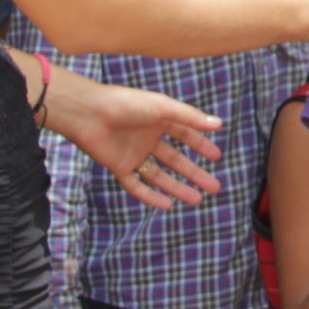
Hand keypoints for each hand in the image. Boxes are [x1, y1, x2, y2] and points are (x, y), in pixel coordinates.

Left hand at [47, 67, 224, 207]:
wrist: (89, 113)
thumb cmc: (127, 103)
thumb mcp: (163, 107)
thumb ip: (190, 117)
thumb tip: (219, 124)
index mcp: (159, 121)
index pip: (186, 135)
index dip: (201, 146)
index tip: (217, 157)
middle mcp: (147, 139)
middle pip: (176, 160)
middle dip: (195, 173)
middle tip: (215, 186)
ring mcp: (133, 154)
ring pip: (160, 176)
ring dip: (178, 188)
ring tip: (197, 200)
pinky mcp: (119, 167)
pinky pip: (136, 185)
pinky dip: (150, 196)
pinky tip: (167, 205)